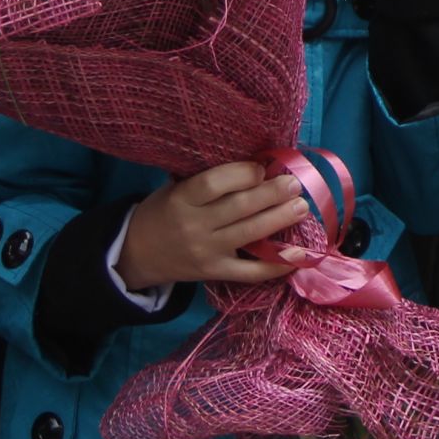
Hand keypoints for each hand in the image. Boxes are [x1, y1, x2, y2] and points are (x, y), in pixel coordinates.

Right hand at [115, 161, 306, 289]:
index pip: (214, 183)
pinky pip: (250, 272)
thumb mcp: (177, 188)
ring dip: (280, 219)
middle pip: (239, 208)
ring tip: (302, 207)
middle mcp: (194, 226)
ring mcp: (206, 252)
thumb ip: (211, 180)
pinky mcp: (215, 273)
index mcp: (182, 199)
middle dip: (272, 194)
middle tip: (295, 184)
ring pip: (250, 234)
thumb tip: (260, 164)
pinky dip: (276, 265)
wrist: (136, 253)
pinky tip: (298, 254)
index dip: (243, 174)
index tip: (262, 167)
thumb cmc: (165, 210)